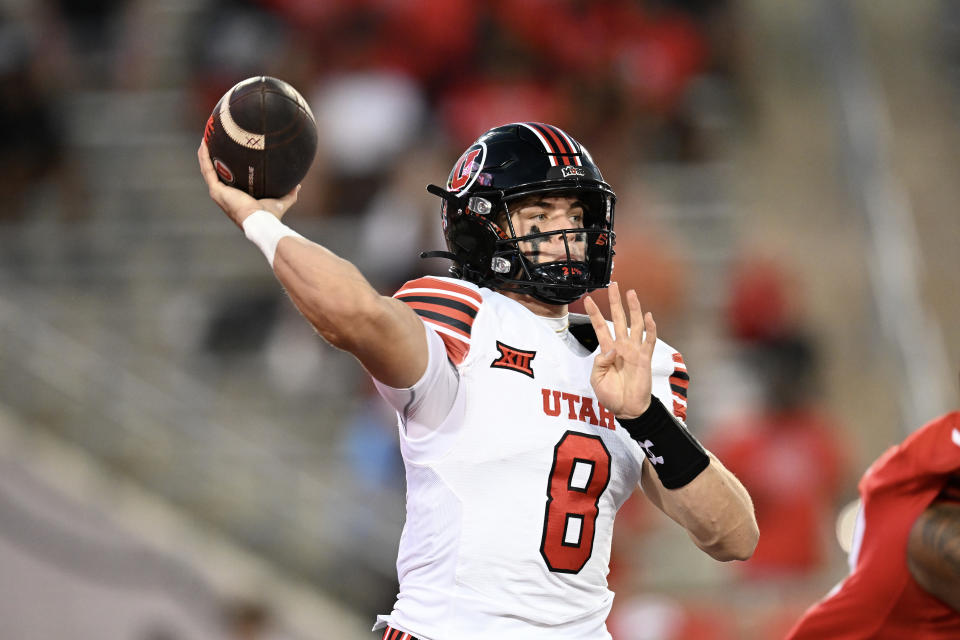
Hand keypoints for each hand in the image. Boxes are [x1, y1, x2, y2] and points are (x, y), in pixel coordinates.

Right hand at [197, 140, 299, 227]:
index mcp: (235, 197)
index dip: (226, 167)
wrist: (261, 221)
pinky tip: (204, 144)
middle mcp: (224, 195)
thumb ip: (289, 193)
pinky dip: (204, 157)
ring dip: (205, 154)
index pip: (228, 179)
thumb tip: (297, 185)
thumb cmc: (270, 216)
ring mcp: (218, 192)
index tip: (227, 154)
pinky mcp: (216, 190)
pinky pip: (207, 169)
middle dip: (213, 157)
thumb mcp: (281, 201)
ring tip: (205, 139)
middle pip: (215, 172)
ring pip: (208, 169)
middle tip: (213, 141)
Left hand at [584, 282, 656, 418]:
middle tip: (614, 285)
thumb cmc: (611, 396)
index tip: (588, 298)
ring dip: (634, 308)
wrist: (628, 409)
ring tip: (631, 293)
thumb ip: (599, 363)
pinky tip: (648, 316)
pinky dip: (650, 328)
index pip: (600, 327)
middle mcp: (621, 346)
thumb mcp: (597, 380)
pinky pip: (648, 340)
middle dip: (615, 302)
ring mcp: (634, 351)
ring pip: (635, 324)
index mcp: (607, 350)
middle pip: (619, 318)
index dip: (594, 313)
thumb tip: (609, 349)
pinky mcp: (645, 358)